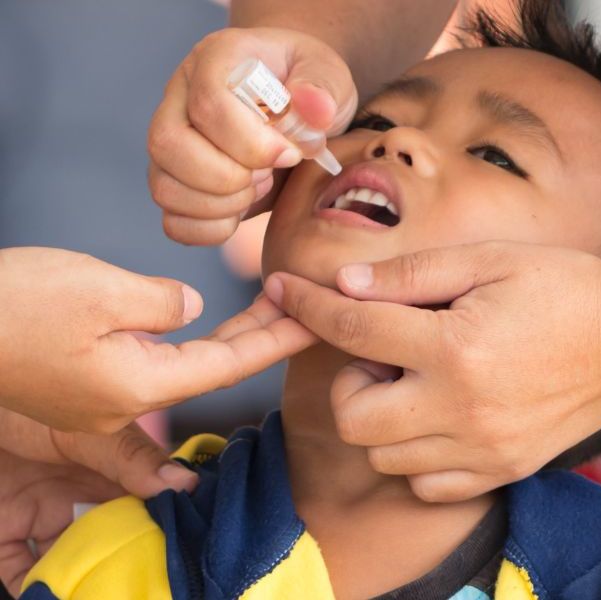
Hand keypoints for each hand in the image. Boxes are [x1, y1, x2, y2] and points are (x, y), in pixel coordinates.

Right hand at [0, 247, 316, 432]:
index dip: (277, 338)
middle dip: (260, 335)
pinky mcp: (78, 381)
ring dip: (226, 336)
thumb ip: (159, 301)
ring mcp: (99, 397)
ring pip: (183, 364)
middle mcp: (125, 401)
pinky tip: (199, 321)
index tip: (313, 317)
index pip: (230, 364)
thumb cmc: (12, 305)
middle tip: (300, 305)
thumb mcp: (98, 289)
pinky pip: (148, 361)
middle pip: (212, 367)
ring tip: (267, 306)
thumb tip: (187, 308)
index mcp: (140, 384)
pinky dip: (184, 340)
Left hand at [0, 408, 196, 595]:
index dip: (171, 527)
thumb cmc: (28, 397)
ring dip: (88, 580)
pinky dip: (36, 589)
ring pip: (75, 562)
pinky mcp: (7, 530)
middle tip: (149, 579)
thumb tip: (187, 483)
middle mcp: (86, 497)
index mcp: (116, 470)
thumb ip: (132, 456)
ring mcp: (47, 516)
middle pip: (117, 540)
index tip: (187, 548)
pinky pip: (22, 571)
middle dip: (131, 561)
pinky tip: (52, 593)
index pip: (154, 504)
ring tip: (107, 590)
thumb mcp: (87, 430)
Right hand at [148, 27, 355, 244]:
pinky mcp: (175, 180)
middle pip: (168, 144)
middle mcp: (179, 97)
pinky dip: (210, 229)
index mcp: (215, 61)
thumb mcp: (328, 74)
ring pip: (164, 186)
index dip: (251, 142)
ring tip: (258, 187)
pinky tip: (242, 211)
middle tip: (269, 174)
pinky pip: (173, 220)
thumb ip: (324, 87)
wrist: (298, 109)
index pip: (208, 103)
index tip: (289, 154)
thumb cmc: (309, 87)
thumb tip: (316, 108)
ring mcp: (171, 141)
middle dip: (227, 176)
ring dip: (220, 204)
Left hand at [264, 242, 600, 501]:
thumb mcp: (491, 260)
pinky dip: (417, 456)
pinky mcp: (503, 470)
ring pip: (384, 457)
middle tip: (384, 351)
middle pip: (354, 417)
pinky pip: (426, 484)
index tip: (284, 291)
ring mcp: (483, 448)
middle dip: (350, 379)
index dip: (309, 306)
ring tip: (418, 381)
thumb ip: (413, 274)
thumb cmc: (566, 288)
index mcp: (456, 345)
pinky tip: (439, 418)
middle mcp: (462, 406)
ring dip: (383, 417)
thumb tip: (344, 286)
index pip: (354, 328)